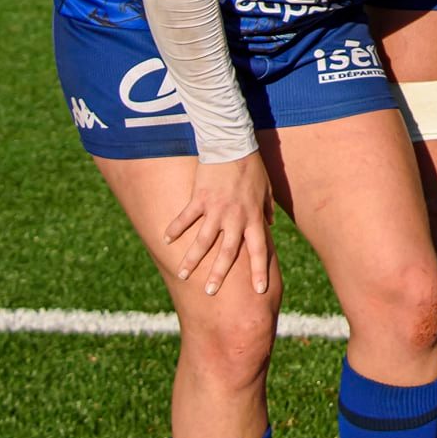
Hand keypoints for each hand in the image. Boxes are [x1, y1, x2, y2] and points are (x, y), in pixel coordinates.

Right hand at [164, 152, 275, 294]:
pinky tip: (166, 240)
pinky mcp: (200, 199)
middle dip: (219, 275)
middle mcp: (235, 218)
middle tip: (210, 292)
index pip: (259, 250)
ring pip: (203, 241)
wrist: (233, 145)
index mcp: (253, 217)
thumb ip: (267, 209)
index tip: (259, 291)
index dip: (259, 271)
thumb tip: (269, 224)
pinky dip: (175, 229)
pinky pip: (186, 218)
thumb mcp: (266, 189)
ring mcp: (216, 210)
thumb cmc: (252, 167)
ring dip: (192, 260)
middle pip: (228, 253)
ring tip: (182, 275)